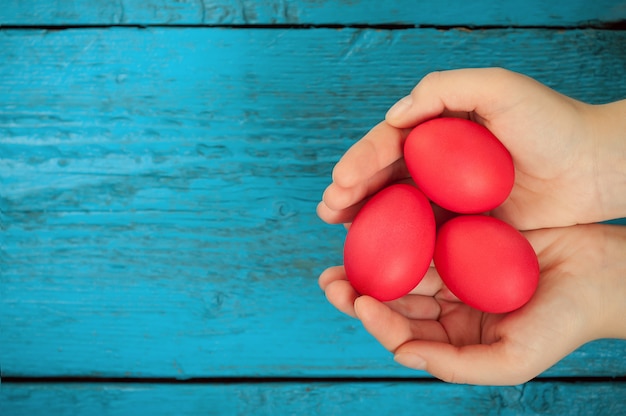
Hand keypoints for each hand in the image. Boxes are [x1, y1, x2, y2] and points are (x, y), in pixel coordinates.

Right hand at [318, 68, 625, 229]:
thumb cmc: (552, 123)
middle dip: (351, 190)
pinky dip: (397, 242)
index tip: (342, 181)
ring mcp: (449, 195)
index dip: (362, 160)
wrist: (594, 167)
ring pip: (396, 205)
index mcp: (439, 127)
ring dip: (364, 216)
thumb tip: (394, 118)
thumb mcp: (500, 88)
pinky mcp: (463, 224)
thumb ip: (444, 89)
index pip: (390, 142)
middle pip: (384, 175)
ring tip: (339, 225)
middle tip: (329, 209)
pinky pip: (423, 233)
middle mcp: (438, 161)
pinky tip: (378, 252)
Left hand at [319, 224, 625, 384]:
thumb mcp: (512, 358)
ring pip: (402, 266)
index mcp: (453, 336)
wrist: (603, 275)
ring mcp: (453, 270)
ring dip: (371, 259)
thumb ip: (456, 365)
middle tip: (330, 280)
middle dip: (358, 291)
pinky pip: (425, 234)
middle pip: (393, 300)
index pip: (403, 332)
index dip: (376, 320)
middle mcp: (447, 305)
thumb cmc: (562, 323)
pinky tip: (380, 219)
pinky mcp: (462, 237)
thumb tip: (401, 354)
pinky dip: (401, 230)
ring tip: (342, 252)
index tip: (359, 302)